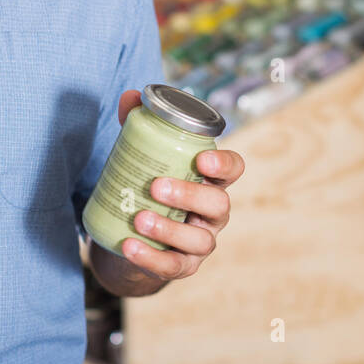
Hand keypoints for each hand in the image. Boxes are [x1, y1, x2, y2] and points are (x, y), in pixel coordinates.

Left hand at [115, 89, 244, 282]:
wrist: (129, 235)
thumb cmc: (146, 186)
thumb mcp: (144, 157)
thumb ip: (139, 127)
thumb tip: (130, 96)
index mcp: (210, 180)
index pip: (233, 169)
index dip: (224, 164)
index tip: (200, 159)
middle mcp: (213, 212)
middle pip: (219, 205)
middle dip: (190, 195)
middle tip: (156, 186)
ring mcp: (201, 242)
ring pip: (201, 240)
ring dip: (169, 229)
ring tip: (139, 219)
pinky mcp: (183, 267)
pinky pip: (174, 266)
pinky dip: (151, 258)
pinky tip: (129, 245)